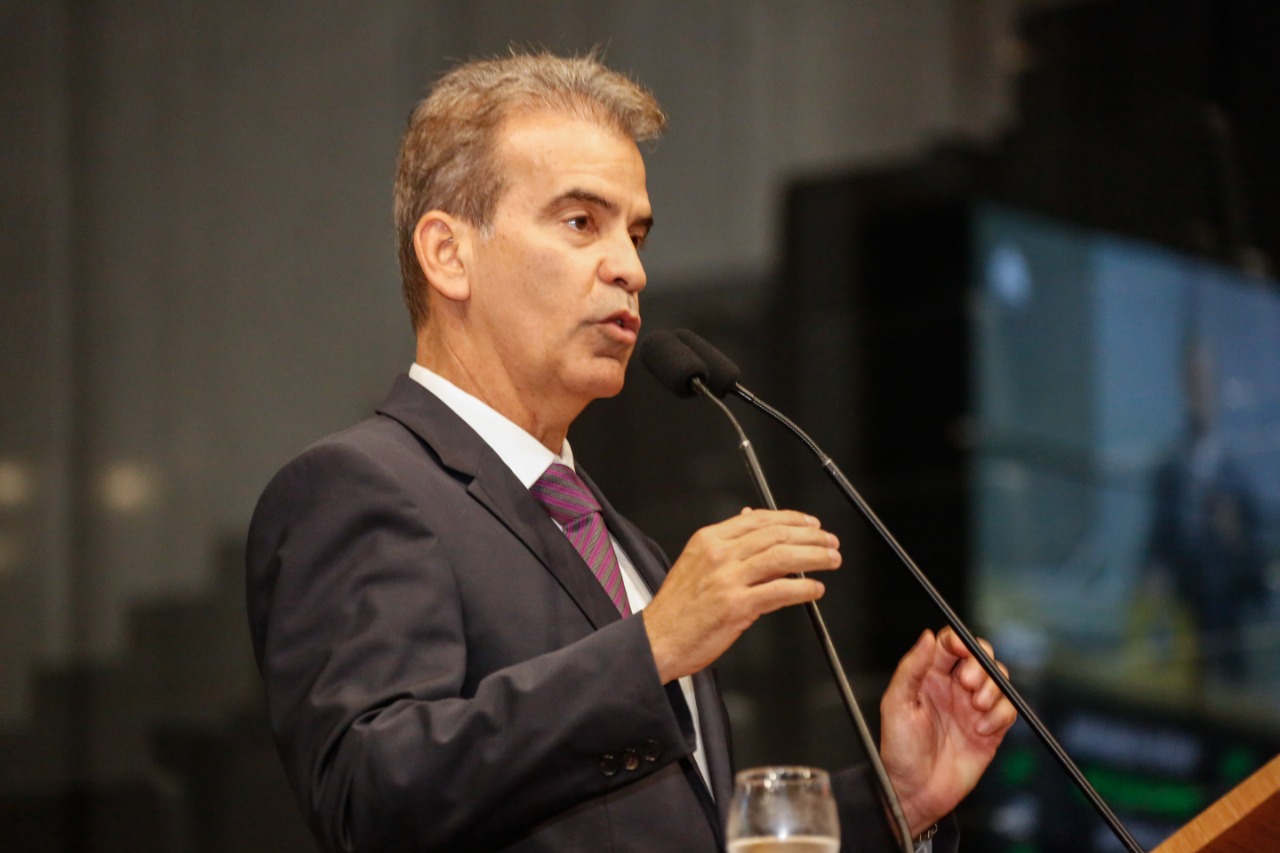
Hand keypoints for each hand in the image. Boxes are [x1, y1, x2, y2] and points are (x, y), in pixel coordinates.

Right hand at [643, 508, 839, 683]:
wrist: (658, 640)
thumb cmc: (677, 608)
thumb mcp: (696, 563)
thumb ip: (725, 543)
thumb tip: (750, 519)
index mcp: (708, 540)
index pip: (758, 519)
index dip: (791, 519)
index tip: (810, 525)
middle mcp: (719, 555)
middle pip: (776, 535)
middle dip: (810, 537)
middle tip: (829, 542)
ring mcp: (728, 579)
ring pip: (783, 557)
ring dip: (814, 557)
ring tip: (830, 560)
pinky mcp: (737, 606)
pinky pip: (780, 591)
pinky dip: (803, 588)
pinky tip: (814, 589)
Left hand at [879, 627, 1016, 834]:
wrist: (916, 792)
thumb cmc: (899, 750)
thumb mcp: (896, 704)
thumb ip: (910, 668)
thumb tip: (926, 636)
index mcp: (929, 676)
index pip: (950, 644)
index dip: (960, 640)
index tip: (962, 649)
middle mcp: (953, 688)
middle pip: (980, 657)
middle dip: (980, 664)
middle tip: (969, 683)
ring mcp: (973, 707)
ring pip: (998, 680)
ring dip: (992, 689)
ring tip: (976, 707)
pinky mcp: (991, 729)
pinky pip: (1008, 709)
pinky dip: (1000, 715)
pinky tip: (981, 729)